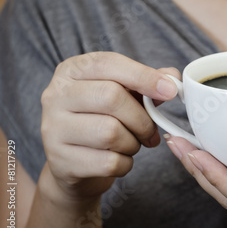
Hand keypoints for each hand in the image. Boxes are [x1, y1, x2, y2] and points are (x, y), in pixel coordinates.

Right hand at [40, 52, 179, 199]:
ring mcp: (53, 129)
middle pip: (111, 97)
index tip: (170, 90)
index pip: (108, 63)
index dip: (144, 76)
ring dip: (133, 142)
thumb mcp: (124, 94)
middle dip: (142, 118)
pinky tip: (120, 159)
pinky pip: (108, 162)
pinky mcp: (60, 161)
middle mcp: (55, 95)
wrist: (74, 164)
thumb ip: (147, 82)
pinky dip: (125, 163)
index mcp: (71, 70)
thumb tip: (173, 78)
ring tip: (132, 144)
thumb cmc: (103, 119)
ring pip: (110, 132)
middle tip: (151, 131)